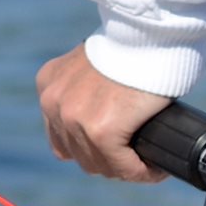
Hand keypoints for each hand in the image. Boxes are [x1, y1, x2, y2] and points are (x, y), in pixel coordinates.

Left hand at [35, 43, 171, 183]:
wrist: (146, 34)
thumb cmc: (132, 45)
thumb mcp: (94, 66)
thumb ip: (86, 88)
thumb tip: (105, 113)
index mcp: (49, 84)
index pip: (61, 137)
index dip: (91, 148)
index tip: (117, 148)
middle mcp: (53, 102)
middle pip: (78, 155)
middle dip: (109, 160)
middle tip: (136, 156)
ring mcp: (73, 117)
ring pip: (99, 165)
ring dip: (125, 168)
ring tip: (146, 162)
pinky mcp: (100, 130)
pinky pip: (122, 166)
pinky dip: (142, 171)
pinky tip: (156, 167)